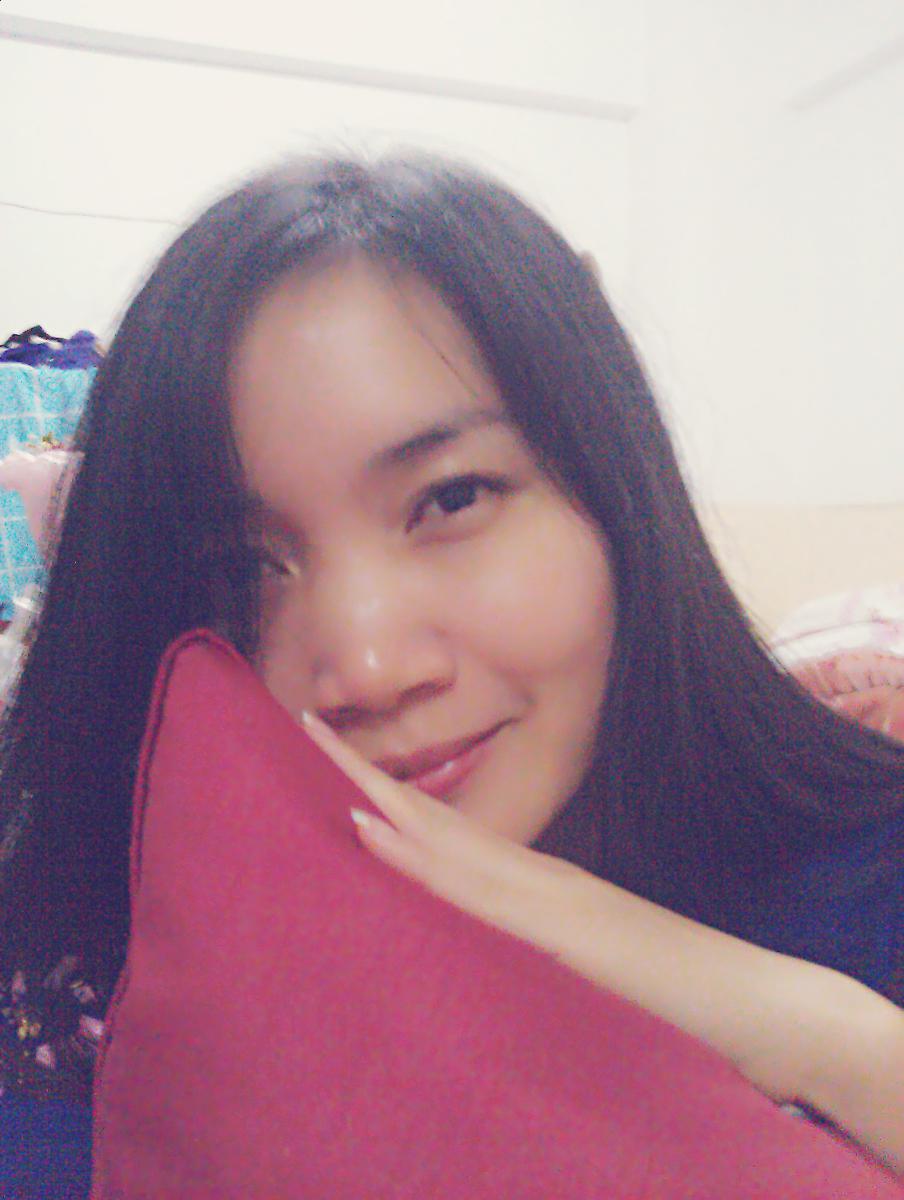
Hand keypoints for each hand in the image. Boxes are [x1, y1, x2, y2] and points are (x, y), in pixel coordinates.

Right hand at [300, 710, 582, 957]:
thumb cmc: (515, 901)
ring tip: (324, 764)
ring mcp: (447, 834)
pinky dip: (381, 803)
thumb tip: (356, 819)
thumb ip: (409, 855)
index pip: (371, 782)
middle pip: (374, 781)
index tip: (304, 718)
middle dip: (338, 757)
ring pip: (389, 797)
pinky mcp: (457, 849)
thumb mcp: (460, 884)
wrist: (565, 908)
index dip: (337, 753)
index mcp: (429, 827)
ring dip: (357, 778)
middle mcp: (434, 823)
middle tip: (301, 731)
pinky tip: (375, 812)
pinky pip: (406, 817)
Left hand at [301, 711, 903, 1175]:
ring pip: (442, 836)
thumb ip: (525, 936)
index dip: (384, 790)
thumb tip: (467, 927)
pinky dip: (415, 857)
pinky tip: (374, 830)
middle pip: (431, 813)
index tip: (330, 759)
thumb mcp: (575, 957)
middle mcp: (530, 874)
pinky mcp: (554, 928)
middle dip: (361, 770)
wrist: (747, 1003)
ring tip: (318, 753)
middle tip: (301, 719)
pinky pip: (469, 889)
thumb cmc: (660, 989)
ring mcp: (542, 897)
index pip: (444, 827)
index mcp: (531, 881)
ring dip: (375, 795)